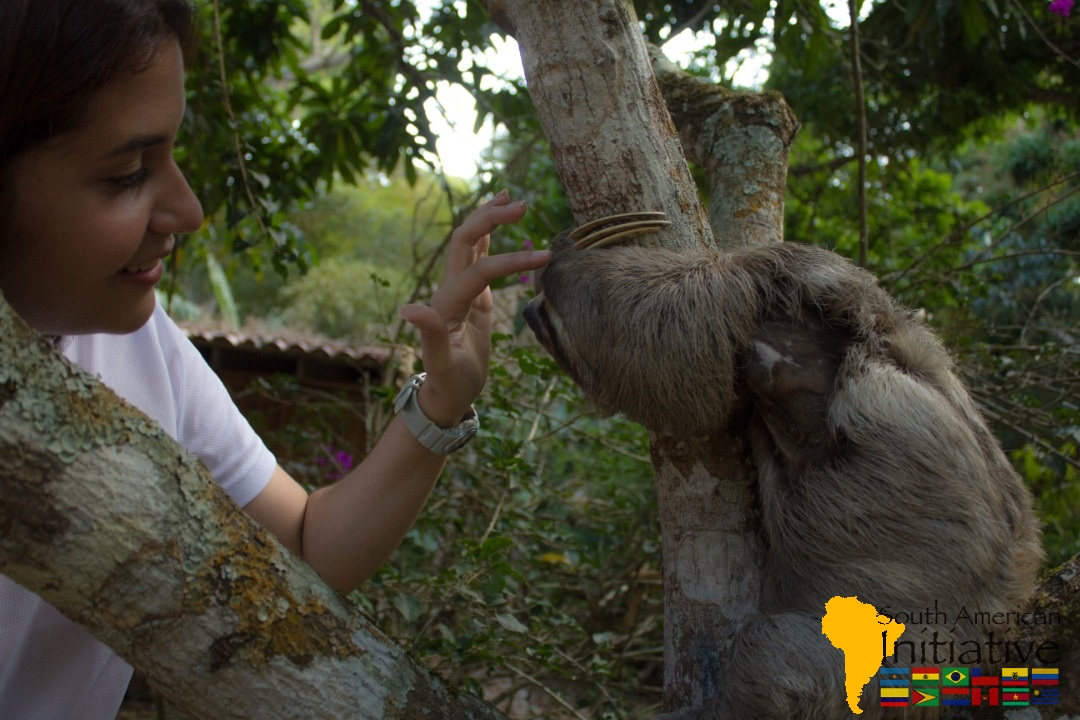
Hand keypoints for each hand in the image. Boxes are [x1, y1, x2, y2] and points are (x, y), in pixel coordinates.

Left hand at [399, 190, 548, 426]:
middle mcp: (450, 289)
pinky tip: (500, 223)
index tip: (546, 257)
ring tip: (510, 196)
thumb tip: (410, 308)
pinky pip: (479, 258)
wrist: (445, 395)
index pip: (481, 269)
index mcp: (446, 302)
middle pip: (466, 240)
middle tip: (521, 204)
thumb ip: (429, 336)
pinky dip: (490, 238)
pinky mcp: (471, 297)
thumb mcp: (442, 365)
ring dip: (488, 218)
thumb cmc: (448, 384)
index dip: (511, 260)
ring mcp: (460, 290)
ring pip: (471, 243)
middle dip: (491, 218)